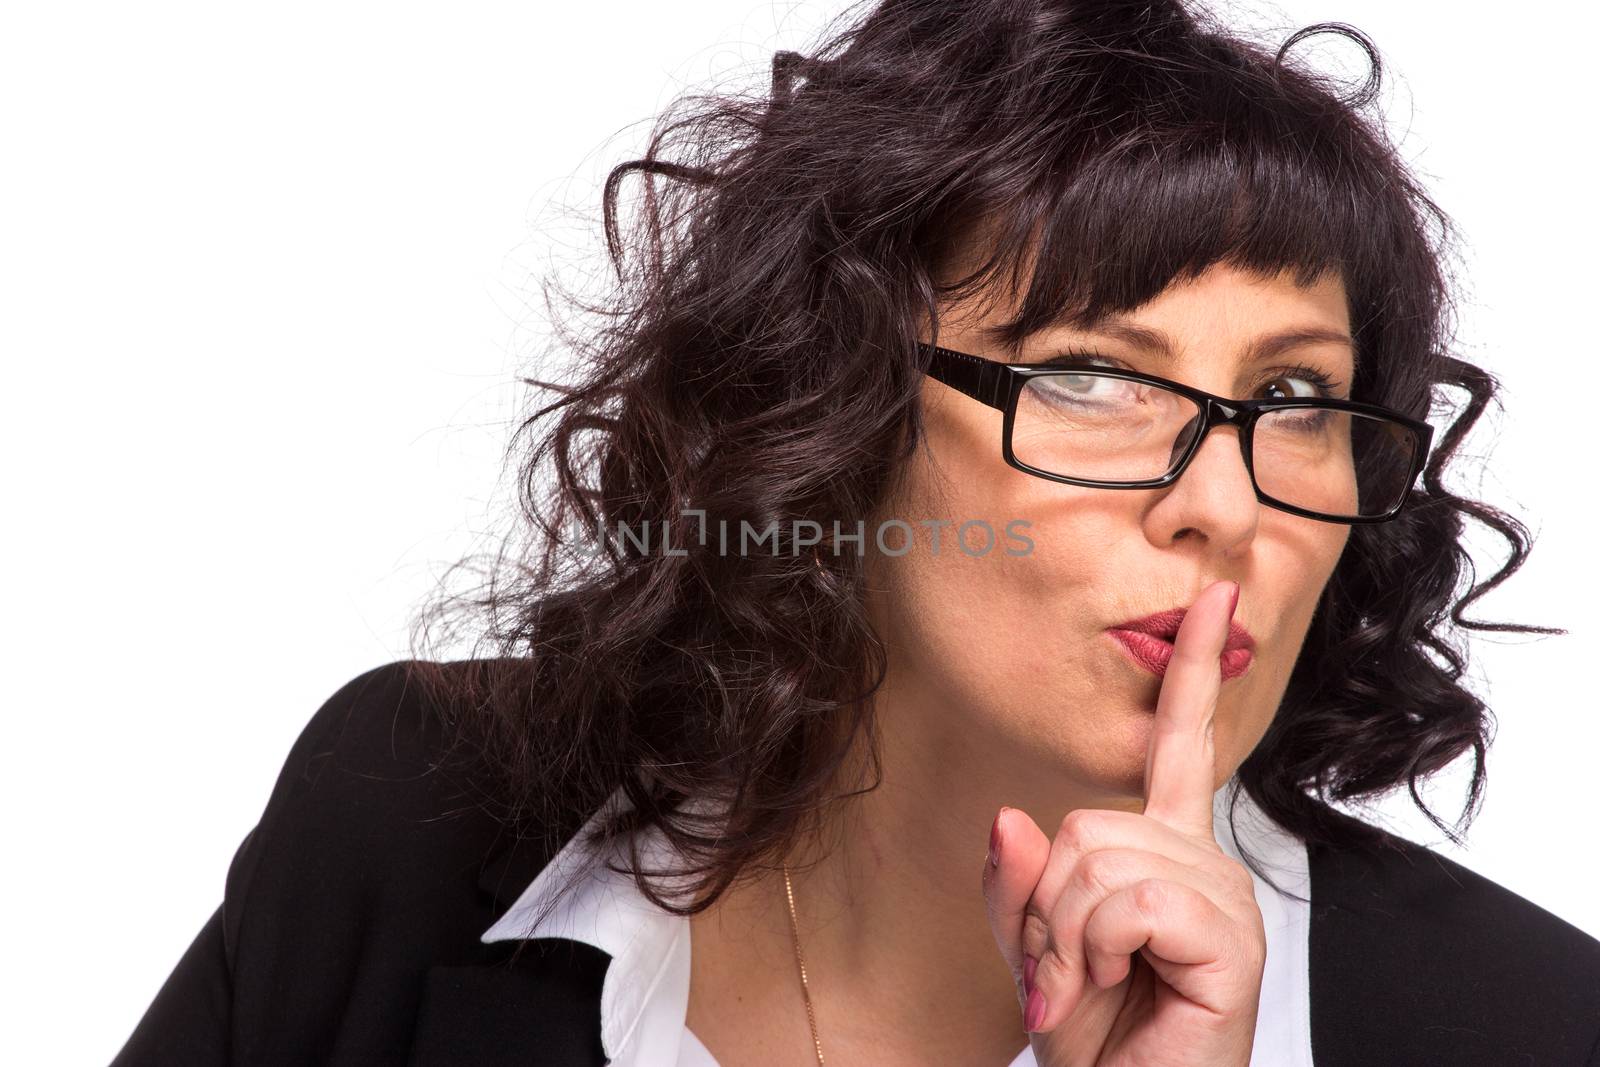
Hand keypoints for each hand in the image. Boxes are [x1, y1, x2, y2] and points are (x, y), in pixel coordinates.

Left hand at [982, 579, 1266, 1066]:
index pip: (1182, 744)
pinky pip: (1129, 899)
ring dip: (1066, 935)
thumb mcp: (1036, 954)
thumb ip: (1021, 885)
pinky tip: (1122, 983)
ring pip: (1098, 856)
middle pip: (1086, 819)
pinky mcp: (1230, 940)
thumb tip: (1012, 815)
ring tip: (1095, 983)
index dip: (1194, 671)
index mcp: (1166, 854)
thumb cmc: (1097, 1040)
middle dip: (1048, 905)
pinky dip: (1096, 947)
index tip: (1217, 599)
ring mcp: (1223, 899)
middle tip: (1068, 970)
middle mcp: (1204, 863)